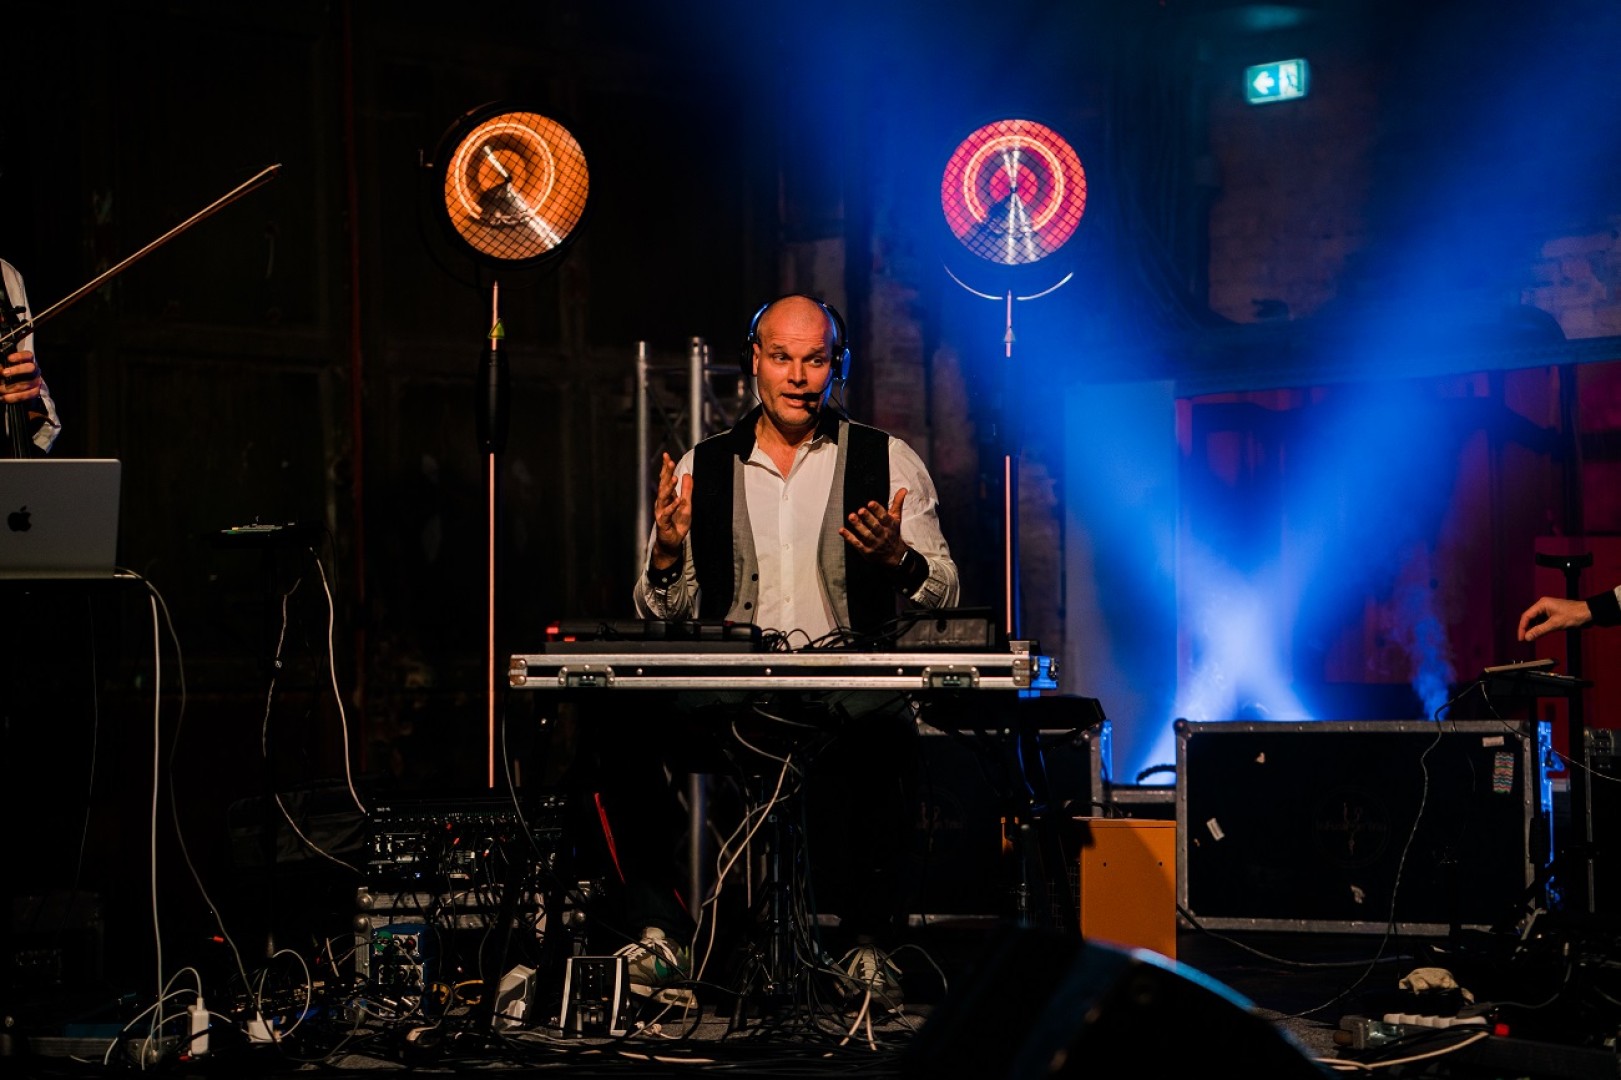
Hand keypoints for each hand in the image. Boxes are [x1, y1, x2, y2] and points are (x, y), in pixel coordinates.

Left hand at [1, 350, 42, 403]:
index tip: (9, 359)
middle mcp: (34, 370)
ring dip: (10, 387)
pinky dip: (14, 397)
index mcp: (27, 361)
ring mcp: (36, 381)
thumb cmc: (7, 374)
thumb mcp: (4, 369)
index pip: (28, 356)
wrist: (12, 389)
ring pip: (28, 384)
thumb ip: (1, 367)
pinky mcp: (35, 392)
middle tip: (4, 373)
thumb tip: (0, 369)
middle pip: (31, 368)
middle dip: (17, 370)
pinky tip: (3, 398)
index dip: (20, 356)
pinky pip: (28, 395)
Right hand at [651, 452, 692, 569]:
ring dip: (668, 487)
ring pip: (663, 498)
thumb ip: (687, 490)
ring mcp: (661, 512)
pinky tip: (678, 500)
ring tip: (674, 478)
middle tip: (669, 461)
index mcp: (667, 497)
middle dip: (665, 473)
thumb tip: (687, 475)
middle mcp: (662, 503)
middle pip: (663, 485)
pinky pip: (667, 513)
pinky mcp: (663, 523)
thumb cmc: (677, 523)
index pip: (665, 480)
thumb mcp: (686, 505)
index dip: (666, 468)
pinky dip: (672, 506)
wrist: (672, 542)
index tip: (667, 456)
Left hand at [840, 487, 908, 566]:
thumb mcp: (896, 518)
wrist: (894, 555)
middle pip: (875, 526)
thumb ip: (897, 503)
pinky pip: (857, 544)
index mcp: (890, 526)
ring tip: (851, 517)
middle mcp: (883, 535)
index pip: (884, 517)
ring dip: (858, 526)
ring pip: (866, 535)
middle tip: (861, 510)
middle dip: (868, 518)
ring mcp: (874, 544)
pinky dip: (849, 537)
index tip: (871, 503)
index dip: (877, 510)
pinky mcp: (867, 551)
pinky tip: (842, 530)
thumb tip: (903, 490)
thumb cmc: (893, 533)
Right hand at [1517, 596, 1591, 641]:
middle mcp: (1543, 605)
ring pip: (1535, 620)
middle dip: (1526, 628)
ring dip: (1532, 629)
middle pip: (1529, 617)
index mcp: (1542, 604)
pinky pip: (1542, 621)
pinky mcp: (1552, 614)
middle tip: (1524, 639)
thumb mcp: (1555, 624)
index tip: (1521, 638)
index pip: (1526, 616)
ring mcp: (1548, 610)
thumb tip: (1527, 637)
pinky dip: (1539, 628)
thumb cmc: (1574, 615)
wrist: (1589, 613)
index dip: (1522, 628)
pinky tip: (1538, 634)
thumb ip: (1540, 630)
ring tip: (1530, 638)